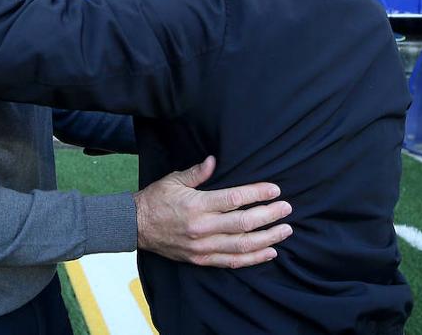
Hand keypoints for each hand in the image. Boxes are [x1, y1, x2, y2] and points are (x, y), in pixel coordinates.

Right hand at [135, 156, 291, 268]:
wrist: (134, 227)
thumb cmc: (155, 200)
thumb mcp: (173, 180)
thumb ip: (197, 172)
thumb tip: (214, 160)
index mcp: (196, 205)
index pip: (234, 199)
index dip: (257, 194)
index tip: (275, 190)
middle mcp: (202, 227)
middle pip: (244, 223)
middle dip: (269, 216)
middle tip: (287, 209)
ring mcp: (202, 246)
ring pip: (242, 245)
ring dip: (268, 238)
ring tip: (285, 230)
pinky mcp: (201, 259)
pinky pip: (232, 262)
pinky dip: (253, 258)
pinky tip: (269, 252)